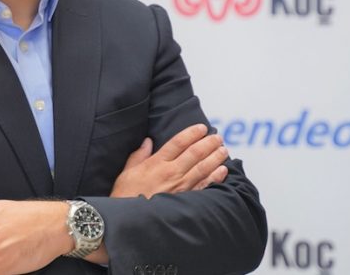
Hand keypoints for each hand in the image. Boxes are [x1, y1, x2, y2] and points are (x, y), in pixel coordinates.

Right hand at [111, 124, 228, 198]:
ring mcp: (181, 187)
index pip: (178, 143)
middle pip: (194, 153)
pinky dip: (215, 177)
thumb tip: (148, 141)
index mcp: (156, 163)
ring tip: (223, 149)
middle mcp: (171, 173)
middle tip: (218, 137)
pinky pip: (205, 186)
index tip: (201, 128)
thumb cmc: (126, 196)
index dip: (191, 133)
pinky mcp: (187, 200)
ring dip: (215, 157)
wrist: (131, 221)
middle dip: (208, 143)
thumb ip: (139, 155)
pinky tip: (223, 170)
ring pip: (203, 168)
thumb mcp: (127, 172)